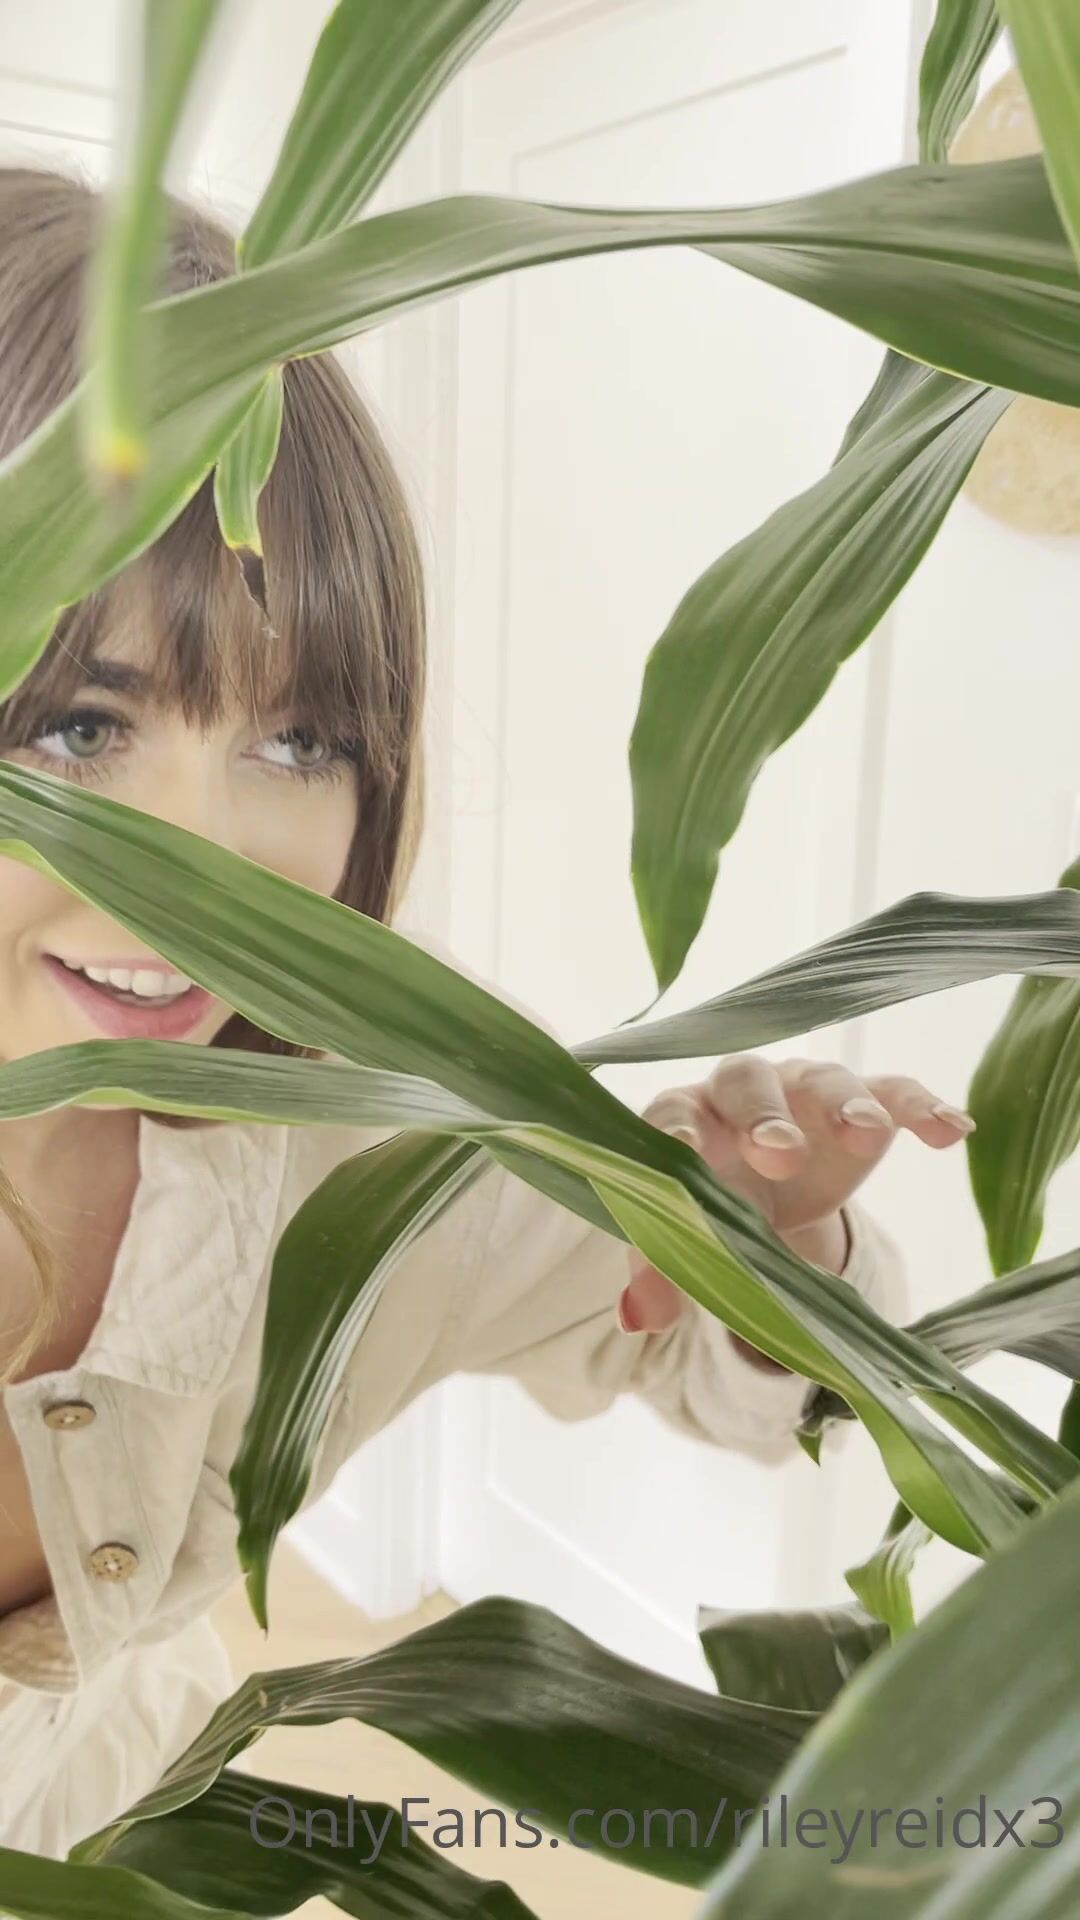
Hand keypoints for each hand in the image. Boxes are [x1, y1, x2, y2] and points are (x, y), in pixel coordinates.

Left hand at [618, 1054, 974, 1354]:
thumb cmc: (715, 1204)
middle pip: (748, 1082)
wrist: (765, 1187)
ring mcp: (805, 1090)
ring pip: (826, 1079)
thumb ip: (660, 1270)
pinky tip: (952, 1131)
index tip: (686, 1151)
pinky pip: (895, 1091)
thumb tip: (638, 1318)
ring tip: (869, 1133)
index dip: (677, 1130)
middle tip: (781, 1153)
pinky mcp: (864, 1102)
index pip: (671, 1113)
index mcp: (686, 1119)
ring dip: (847, 1103)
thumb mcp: (688, 1238)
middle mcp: (741, 1092)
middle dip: (763, 1116)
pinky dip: (923, 1106)